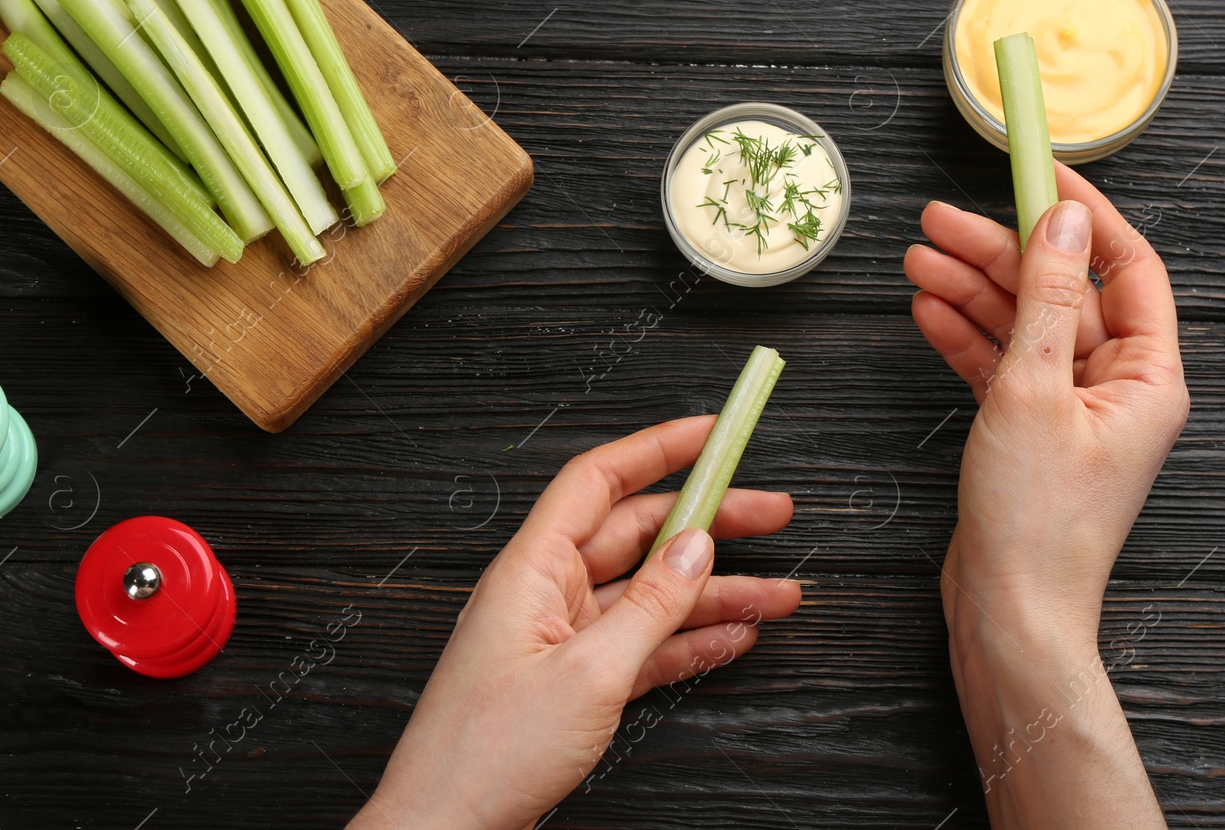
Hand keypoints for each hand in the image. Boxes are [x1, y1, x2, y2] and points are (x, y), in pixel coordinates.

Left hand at [347, 416, 800, 829]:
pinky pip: (645, 644)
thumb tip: (696, 548)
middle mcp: (547, 592)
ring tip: (778, 594)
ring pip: (652, 595)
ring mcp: (563, 637)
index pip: (600, 480)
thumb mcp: (588, 672)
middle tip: (771, 512)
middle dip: (710, 523)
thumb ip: (651, 606)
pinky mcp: (575, 679)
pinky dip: (689, 639)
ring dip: (715, 593)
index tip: (713, 433)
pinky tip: (735, 636)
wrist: (445, 828)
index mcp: (533, 568)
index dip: (659, 449)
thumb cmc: (486, 754)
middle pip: (639, 535)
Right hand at [904, 163, 1186, 827]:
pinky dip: (965, 338)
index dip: (1084, 215)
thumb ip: (1048, 298)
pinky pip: (1001, 366)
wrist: (1009, 612)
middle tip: (937, 221)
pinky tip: (927, 310)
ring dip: (971, 291)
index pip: (1128, 268)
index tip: (1040, 172)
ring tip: (915, 260)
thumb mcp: (1034, 389)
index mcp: (1148, 376)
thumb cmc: (1035, 519)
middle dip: (999, 254)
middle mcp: (1117, 388)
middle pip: (1062, 293)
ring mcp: (1071, 411)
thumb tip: (1064, 221)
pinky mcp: (1030, 432)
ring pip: (1023, 326)